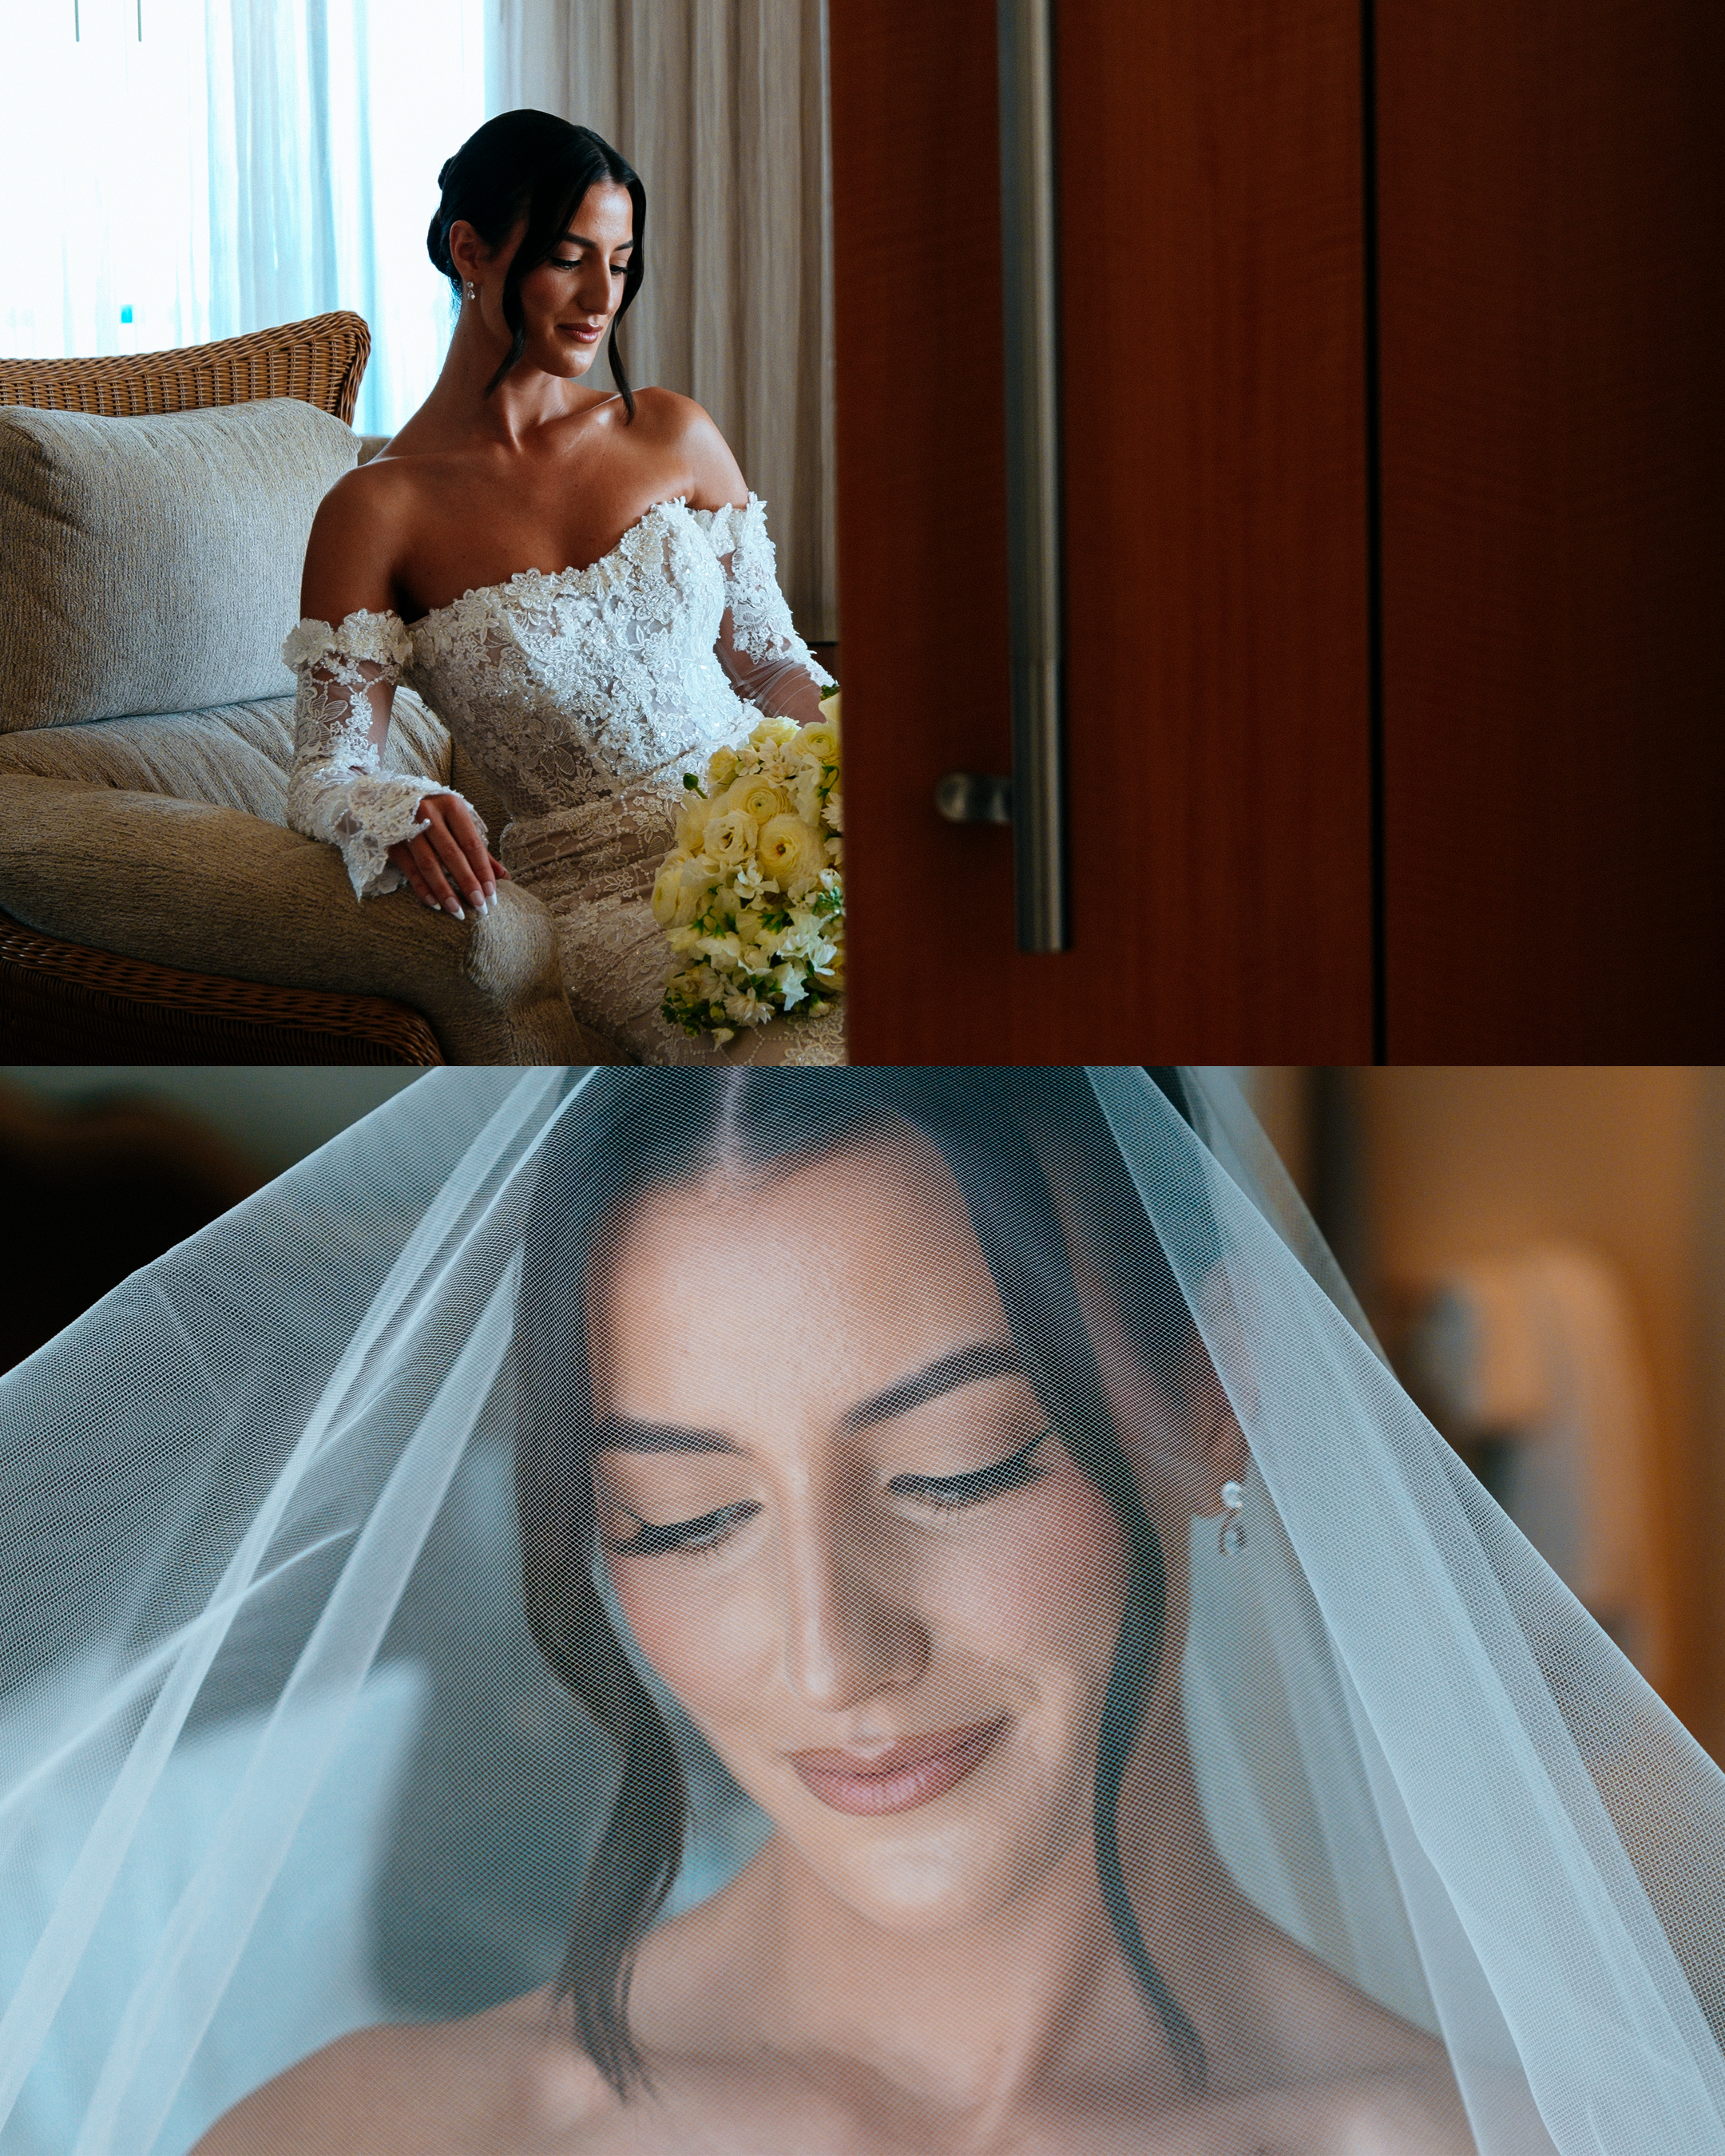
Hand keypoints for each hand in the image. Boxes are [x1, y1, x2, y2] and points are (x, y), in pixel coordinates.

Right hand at [388, 794, 510, 919]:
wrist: (393, 798)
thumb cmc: (438, 814)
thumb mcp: (460, 824)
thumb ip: (480, 850)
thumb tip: (504, 876)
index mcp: (452, 806)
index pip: (471, 843)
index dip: (483, 870)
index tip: (491, 894)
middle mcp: (428, 813)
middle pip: (452, 855)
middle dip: (467, 883)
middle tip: (479, 906)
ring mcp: (407, 826)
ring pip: (429, 864)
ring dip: (445, 891)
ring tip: (458, 911)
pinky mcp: (392, 841)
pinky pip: (409, 869)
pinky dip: (422, 889)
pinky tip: (435, 905)